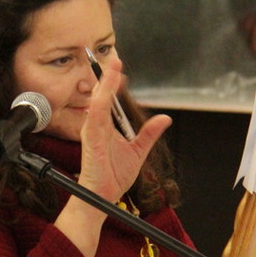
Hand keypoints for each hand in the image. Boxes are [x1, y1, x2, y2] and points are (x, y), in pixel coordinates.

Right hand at [78, 58, 170, 202]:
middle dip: (108, 76)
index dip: (114, 83)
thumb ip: (149, 134)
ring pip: (98, 101)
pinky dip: (101, 102)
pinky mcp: (91, 140)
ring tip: (112, 67)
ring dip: (105, 83)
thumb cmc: (112, 177)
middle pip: (101, 95)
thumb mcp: (138, 151)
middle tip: (115, 58)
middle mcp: (96, 126)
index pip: (109, 100)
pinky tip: (105, 90)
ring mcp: (92, 132)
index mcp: (105, 128)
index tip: (119, 66)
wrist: (103, 198)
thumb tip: (164, 119)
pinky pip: (95, 117)